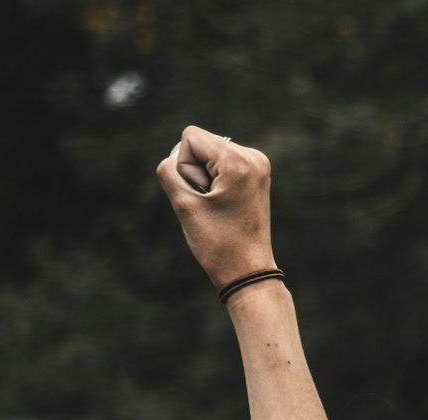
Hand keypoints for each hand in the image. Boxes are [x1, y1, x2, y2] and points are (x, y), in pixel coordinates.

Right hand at [157, 126, 275, 288]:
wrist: (248, 273)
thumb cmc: (218, 244)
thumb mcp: (184, 205)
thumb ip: (169, 172)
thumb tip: (174, 158)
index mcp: (238, 160)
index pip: (190, 137)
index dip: (185, 167)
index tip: (202, 196)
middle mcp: (253, 156)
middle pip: (202, 144)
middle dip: (197, 173)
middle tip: (212, 205)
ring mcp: (258, 165)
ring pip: (211, 154)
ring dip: (206, 179)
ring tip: (220, 207)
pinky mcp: (257, 175)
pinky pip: (223, 165)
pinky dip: (217, 182)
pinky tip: (226, 205)